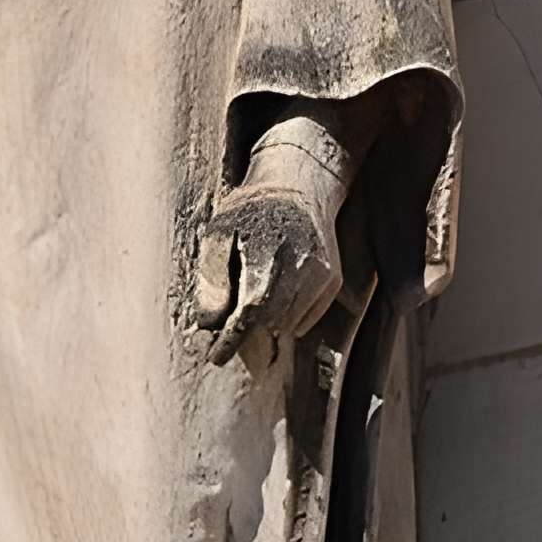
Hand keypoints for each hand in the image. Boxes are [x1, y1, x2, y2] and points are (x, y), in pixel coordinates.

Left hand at [196, 178, 342, 365]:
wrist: (300, 184)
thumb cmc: (251, 208)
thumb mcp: (219, 233)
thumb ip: (213, 280)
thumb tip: (209, 324)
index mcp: (268, 258)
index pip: (250, 315)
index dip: (232, 341)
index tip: (216, 357)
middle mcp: (301, 270)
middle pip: (270, 324)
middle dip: (247, 332)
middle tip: (228, 326)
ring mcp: (322, 277)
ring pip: (290, 325)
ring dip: (268, 324)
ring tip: (252, 300)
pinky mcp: (333, 281)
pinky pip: (307, 318)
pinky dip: (288, 317)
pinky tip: (276, 293)